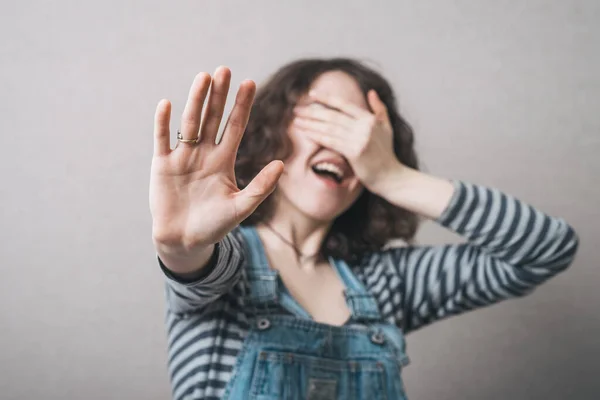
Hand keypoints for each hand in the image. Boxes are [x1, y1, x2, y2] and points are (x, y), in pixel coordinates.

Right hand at [150, 67, 283, 251]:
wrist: (185, 241)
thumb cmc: (215, 226)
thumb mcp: (241, 207)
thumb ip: (260, 186)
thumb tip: (281, 164)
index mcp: (224, 160)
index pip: (235, 126)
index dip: (242, 105)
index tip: (250, 82)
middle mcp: (204, 153)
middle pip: (213, 118)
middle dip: (218, 95)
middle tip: (224, 70)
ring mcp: (182, 157)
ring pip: (190, 123)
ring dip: (195, 101)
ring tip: (203, 78)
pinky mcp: (162, 165)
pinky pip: (162, 139)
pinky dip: (163, 123)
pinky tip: (166, 104)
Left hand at [292, 90, 401, 191]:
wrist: (391, 177)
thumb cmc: (387, 154)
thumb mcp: (387, 128)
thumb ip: (380, 109)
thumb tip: (371, 91)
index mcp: (369, 119)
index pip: (344, 105)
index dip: (326, 99)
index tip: (311, 94)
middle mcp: (364, 126)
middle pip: (332, 116)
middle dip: (312, 112)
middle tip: (297, 110)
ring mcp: (359, 139)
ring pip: (329, 128)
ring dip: (311, 124)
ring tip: (297, 121)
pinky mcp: (354, 152)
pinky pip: (331, 141)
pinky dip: (317, 136)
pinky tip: (306, 133)